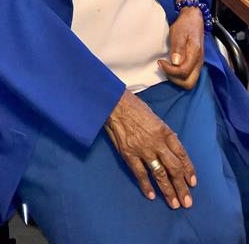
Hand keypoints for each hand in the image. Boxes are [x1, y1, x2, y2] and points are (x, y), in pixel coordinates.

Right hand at [105, 90, 195, 208]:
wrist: (115, 104)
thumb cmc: (135, 108)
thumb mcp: (155, 118)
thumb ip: (164, 135)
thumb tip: (172, 149)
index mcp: (165, 132)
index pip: (181, 154)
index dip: (188, 170)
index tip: (192, 183)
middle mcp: (157, 143)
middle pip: (173, 168)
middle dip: (181, 186)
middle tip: (187, 202)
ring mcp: (142, 149)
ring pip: (159, 174)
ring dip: (167, 190)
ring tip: (174, 203)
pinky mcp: (129, 154)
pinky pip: (140, 173)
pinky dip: (146, 185)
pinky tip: (152, 196)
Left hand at [157, 5, 203, 89]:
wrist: (194, 18)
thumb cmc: (186, 24)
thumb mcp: (179, 32)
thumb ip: (178, 48)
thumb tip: (175, 63)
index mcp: (195, 54)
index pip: (183, 71)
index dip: (169, 70)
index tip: (160, 61)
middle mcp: (199, 62)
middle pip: (189, 83)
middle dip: (174, 79)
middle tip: (164, 67)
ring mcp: (198, 64)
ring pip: (189, 82)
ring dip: (176, 78)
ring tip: (166, 66)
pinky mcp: (195, 63)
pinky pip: (188, 76)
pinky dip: (179, 75)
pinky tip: (171, 65)